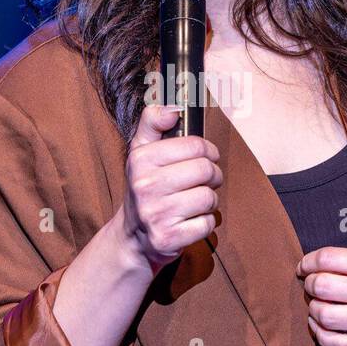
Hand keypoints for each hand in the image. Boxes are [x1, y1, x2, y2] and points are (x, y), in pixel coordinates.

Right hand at [121, 103, 222, 274]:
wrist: (133, 237)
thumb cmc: (145, 188)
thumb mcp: (141, 151)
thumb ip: (152, 122)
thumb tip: (174, 108)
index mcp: (141, 160)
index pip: (195, 146)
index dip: (208, 150)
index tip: (206, 156)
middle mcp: (146, 186)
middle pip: (206, 170)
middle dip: (212, 175)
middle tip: (205, 180)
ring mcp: (156, 214)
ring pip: (209, 197)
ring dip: (209, 200)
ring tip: (196, 201)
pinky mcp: (168, 237)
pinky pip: (207, 223)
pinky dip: (205, 222)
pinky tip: (191, 220)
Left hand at [295, 247, 346, 345]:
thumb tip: (307, 267)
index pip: (327, 258)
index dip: (307, 263)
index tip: (303, 269)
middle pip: (322, 286)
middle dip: (309, 286)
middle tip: (311, 288)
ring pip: (324, 316)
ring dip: (312, 310)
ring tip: (317, 307)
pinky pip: (334, 343)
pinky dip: (319, 334)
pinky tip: (321, 326)